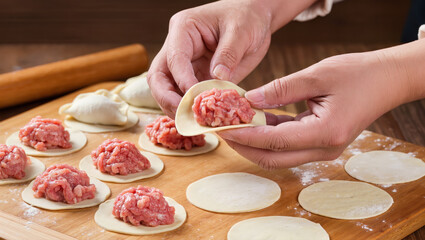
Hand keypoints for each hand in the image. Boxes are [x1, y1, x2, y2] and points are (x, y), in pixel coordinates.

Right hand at [147, 0, 316, 116]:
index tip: (196, 97)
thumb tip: (217, 78)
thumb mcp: (241, 31)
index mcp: (184, 28)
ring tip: (193, 122)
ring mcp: (185, 64)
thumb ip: (228, 54)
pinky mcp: (195, 76)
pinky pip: (186, 95)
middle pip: (158, 77)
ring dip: (176, 107)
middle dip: (167, 99)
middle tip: (185, 115)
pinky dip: (191, 108)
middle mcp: (178, 46)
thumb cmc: (247, 17)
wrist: (255, 18)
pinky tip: (201, 119)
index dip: (182, 80)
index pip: (174, 58)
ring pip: (167, 89)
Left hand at [218, 50, 412, 168]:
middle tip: (222, 130)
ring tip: (233, 124)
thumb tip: (249, 100)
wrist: (386, 81)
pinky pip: (288, 145)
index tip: (222, 128)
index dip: (245, 137)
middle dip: (244, 146)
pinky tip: (255, 120)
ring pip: (279, 155)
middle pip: (273, 158)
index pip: (274, 142)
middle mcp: (324, 149)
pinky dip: (269, 135)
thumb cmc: (358, 75)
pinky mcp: (320, 143)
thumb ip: (281, 89)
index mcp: (325, 133)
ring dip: (254, 142)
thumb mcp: (316, 76)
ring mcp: (323, 149)